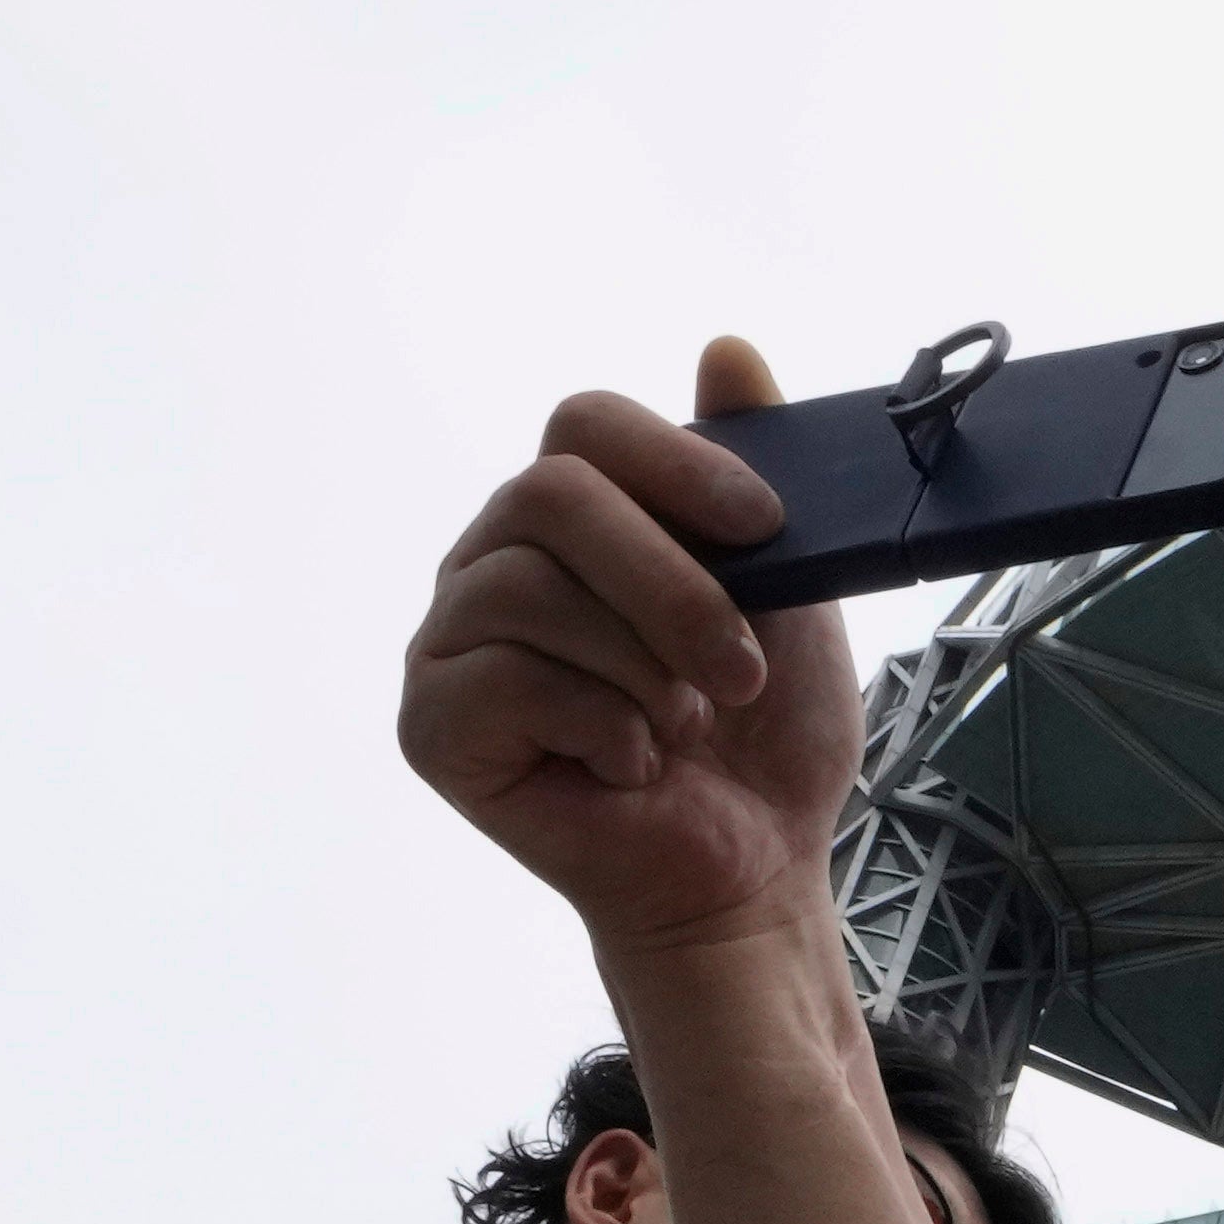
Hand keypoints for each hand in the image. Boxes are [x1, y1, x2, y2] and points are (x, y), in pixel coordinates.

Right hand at [396, 340, 861, 970]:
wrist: (749, 877)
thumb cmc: (761, 742)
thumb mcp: (790, 594)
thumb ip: (749, 476)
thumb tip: (727, 346)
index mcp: (573, 520)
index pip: (584, 427)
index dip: (674, 462)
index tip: (764, 526)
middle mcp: (495, 561)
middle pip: (548, 498)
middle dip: (668, 584)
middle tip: (739, 670)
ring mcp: (453, 640)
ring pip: (529, 588)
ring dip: (640, 666)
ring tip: (684, 725)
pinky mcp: (433, 723)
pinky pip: (503, 678)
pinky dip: (599, 725)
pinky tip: (630, 768)